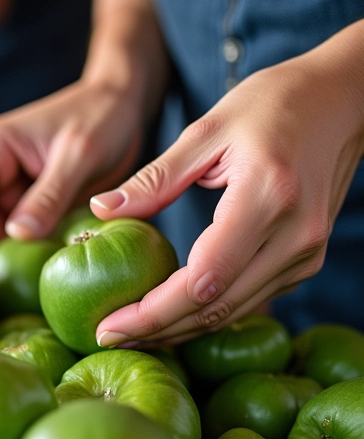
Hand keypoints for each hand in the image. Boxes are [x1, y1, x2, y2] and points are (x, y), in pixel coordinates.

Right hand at [0, 79, 142, 255]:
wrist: (122, 105)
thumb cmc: (103, 117)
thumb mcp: (80, 156)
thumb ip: (49, 196)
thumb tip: (18, 236)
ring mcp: (4, 187)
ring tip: (17, 279)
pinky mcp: (22, 203)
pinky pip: (7, 234)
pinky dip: (14, 252)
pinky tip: (32, 268)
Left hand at [90, 49, 363, 347]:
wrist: (342, 101)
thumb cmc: (273, 105)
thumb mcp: (207, 130)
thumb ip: (154, 178)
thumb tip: (99, 210)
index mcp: (267, 196)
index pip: (203, 278)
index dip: (152, 312)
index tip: (108, 326)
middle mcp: (294, 235)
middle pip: (215, 308)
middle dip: (157, 330)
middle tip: (107, 337)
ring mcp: (304, 254)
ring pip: (232, 313)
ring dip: (178, 330)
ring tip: (129, 333)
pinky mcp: (303, 262)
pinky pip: (247, 301)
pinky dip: (204, 315)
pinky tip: (168, 316)